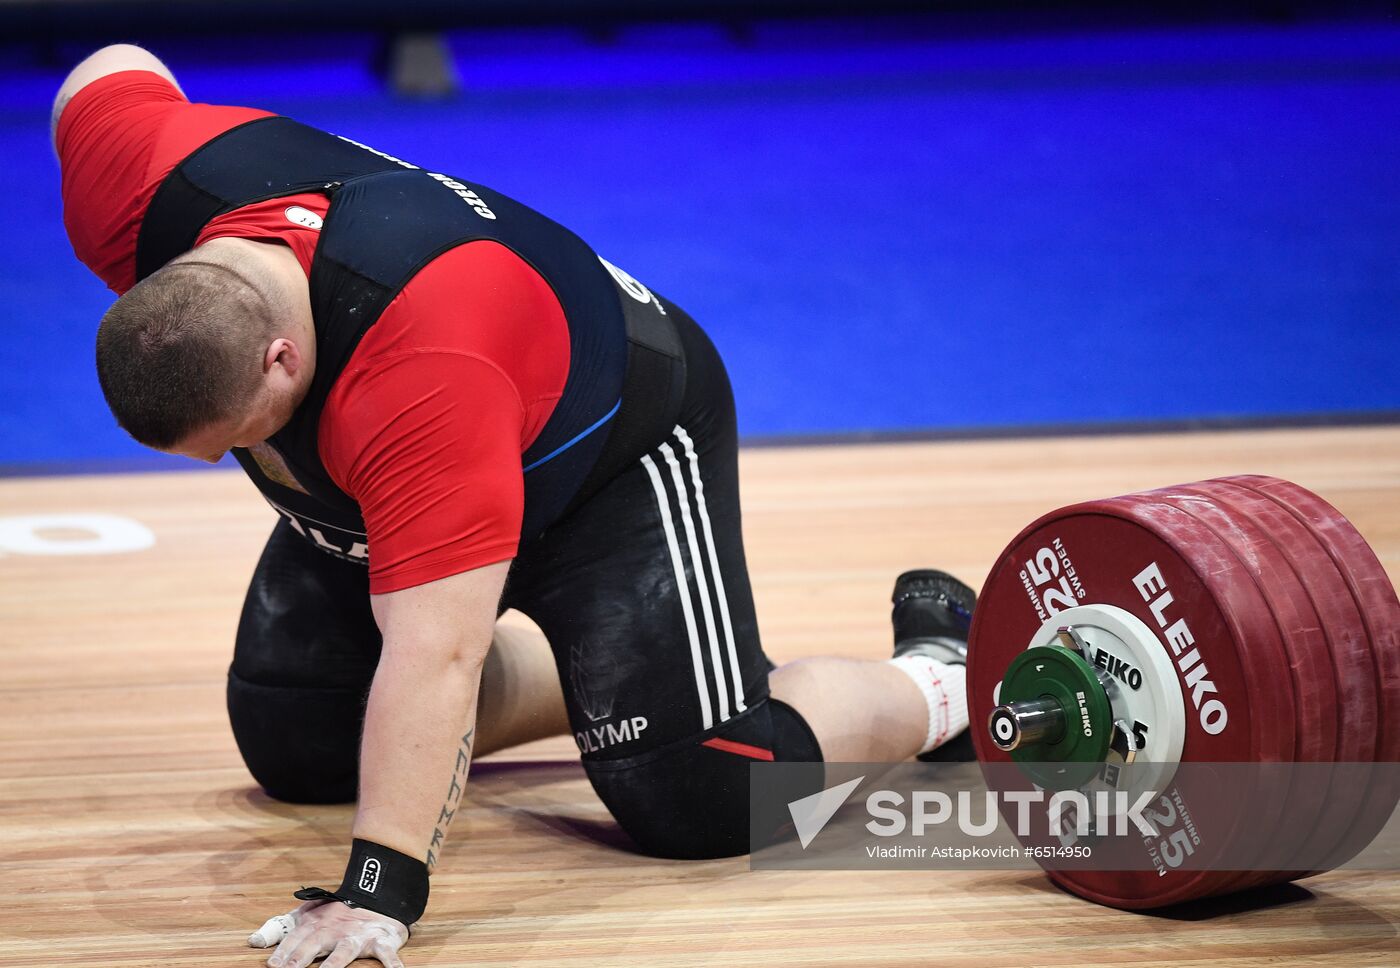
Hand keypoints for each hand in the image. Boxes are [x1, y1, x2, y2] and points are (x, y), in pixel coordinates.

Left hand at [249, 898, 408, 967]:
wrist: (378, 895)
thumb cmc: (337, 914)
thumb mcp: (308, 917)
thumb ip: (281, 929)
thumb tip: (252, 942)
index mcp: (315, 924)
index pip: (294, 938)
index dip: (282, 952)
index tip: (272, 966)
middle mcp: (335, 929)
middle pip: (314, 943)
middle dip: (300, 958)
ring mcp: (358, 935)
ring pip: (345, 950)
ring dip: (336, 964)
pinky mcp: (382, 940)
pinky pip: (387, 954)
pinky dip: (392, 964)